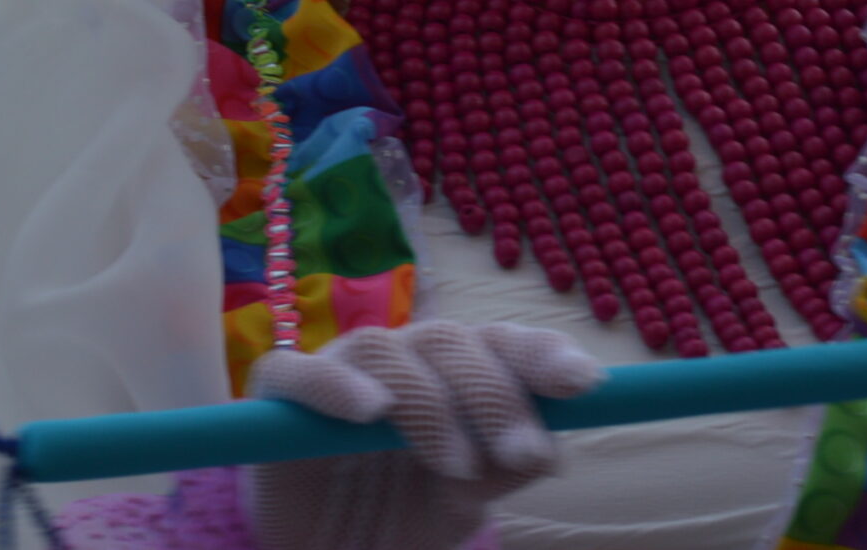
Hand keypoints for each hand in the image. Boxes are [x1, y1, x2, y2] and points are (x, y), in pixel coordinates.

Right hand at [244, 322, 602, 549]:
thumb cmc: (393, 523)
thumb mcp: (459, 509)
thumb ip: (498, 473)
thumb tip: (549, 451)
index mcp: (452, 377)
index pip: (500, 344)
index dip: (542, 354)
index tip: (587, 383)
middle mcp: (402, 361)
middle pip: (452, 343)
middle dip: (497, 397)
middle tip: (526, 456)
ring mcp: (340, 371)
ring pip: (389, 351)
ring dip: (433, 406)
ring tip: (458, 467)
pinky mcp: (279, 396)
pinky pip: (300, 372)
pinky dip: (336, 384)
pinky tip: (371, 410)